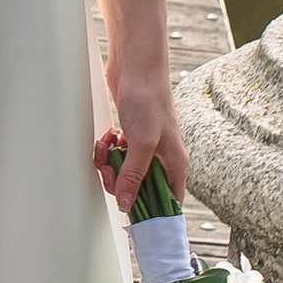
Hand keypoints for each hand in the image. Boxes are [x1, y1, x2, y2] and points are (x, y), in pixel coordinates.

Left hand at [95, 80, 186, 213]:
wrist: (136, 66)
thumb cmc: (148, 98)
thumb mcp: (142, 142)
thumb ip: (134, 175)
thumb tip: (127, 205)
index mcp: (175, 165)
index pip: (168, 203)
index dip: (152, 213)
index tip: (132, 217)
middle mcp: (162, 159)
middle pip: (139, 190)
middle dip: (119, 182)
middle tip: (109, 169)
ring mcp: (146, 148)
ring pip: (124, 173)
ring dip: (110, 163)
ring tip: (107, 145)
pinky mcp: (131, 137)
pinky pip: (117, 156)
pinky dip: (108, 149)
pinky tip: (108, 136)